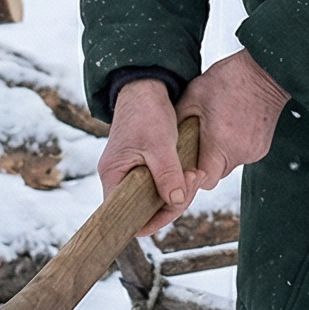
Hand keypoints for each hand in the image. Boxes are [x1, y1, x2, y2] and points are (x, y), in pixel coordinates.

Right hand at [99, 78, 195, 237]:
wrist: (146, 88)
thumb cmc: (146, 112)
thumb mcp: (159, 144)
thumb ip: (167, 174)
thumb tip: (176, 201)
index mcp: (113, 175)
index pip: (124, 216)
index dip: (150, 221)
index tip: (175, 207)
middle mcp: (118, 178)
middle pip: (143, 210)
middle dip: (172, 203)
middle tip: (193, 181)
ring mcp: (130, 173)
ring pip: (154, 198)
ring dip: (177, 192)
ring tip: (195, 174)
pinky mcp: (143, 167)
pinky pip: (158, 186)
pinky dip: (175, 182)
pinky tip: (190, 172)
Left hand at [178, 49, 290, 191]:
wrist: (264, 72)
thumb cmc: (230, 80)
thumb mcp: (193, 96)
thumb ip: (178, 121)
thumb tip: (166, 139)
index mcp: (220, 143)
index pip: (204, 181)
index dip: (192, 177)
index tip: (185, 163)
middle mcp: (240, 153)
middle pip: (216, 175)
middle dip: (203, 164)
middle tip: (195, 143)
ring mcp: (254, 152)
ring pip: (228, 166)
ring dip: (217, 155)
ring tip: (213, 131)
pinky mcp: (262, 148)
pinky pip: (240, 156)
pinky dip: (231, 148)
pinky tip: (228, 128)